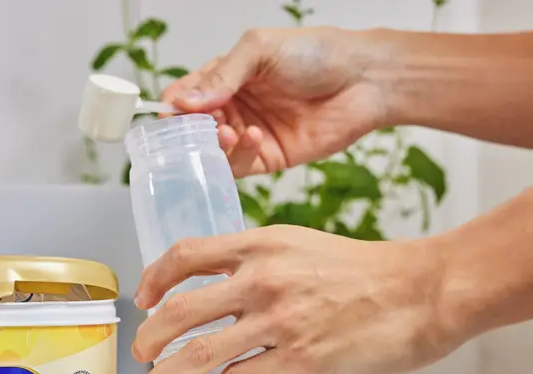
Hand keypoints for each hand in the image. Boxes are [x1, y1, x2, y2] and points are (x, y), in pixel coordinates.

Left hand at [131, 226, 462, 373]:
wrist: (422, 291)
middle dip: (150, 336)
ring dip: (168, 372)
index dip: (154, 279)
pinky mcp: (300, 359)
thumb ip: (259, 263)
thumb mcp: (302, 247)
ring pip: (201, 350)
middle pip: (180, 308)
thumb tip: (221, 291)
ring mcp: (279, 320)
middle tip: (141, 352)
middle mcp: (262, 279)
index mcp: (260, 245)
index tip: (143, 299)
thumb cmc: (367, 271)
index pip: (185, 255)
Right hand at [162, 27, 386, 176]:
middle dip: (190, 131)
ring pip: (213, 150)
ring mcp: (249, 133)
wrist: (364, 79)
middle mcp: (234, 106)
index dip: (174, 105)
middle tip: (193, 129)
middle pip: (194, 127)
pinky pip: (240, 165)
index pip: (186, 94)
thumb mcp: (260, 50)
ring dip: (212, 145)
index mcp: (226, 77)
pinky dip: (238, 154)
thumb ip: (222, 75)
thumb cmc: (316, 53)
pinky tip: (251, 137)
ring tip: (225, 133)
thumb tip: (183, 101)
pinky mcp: (269, 157)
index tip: (168, 113)